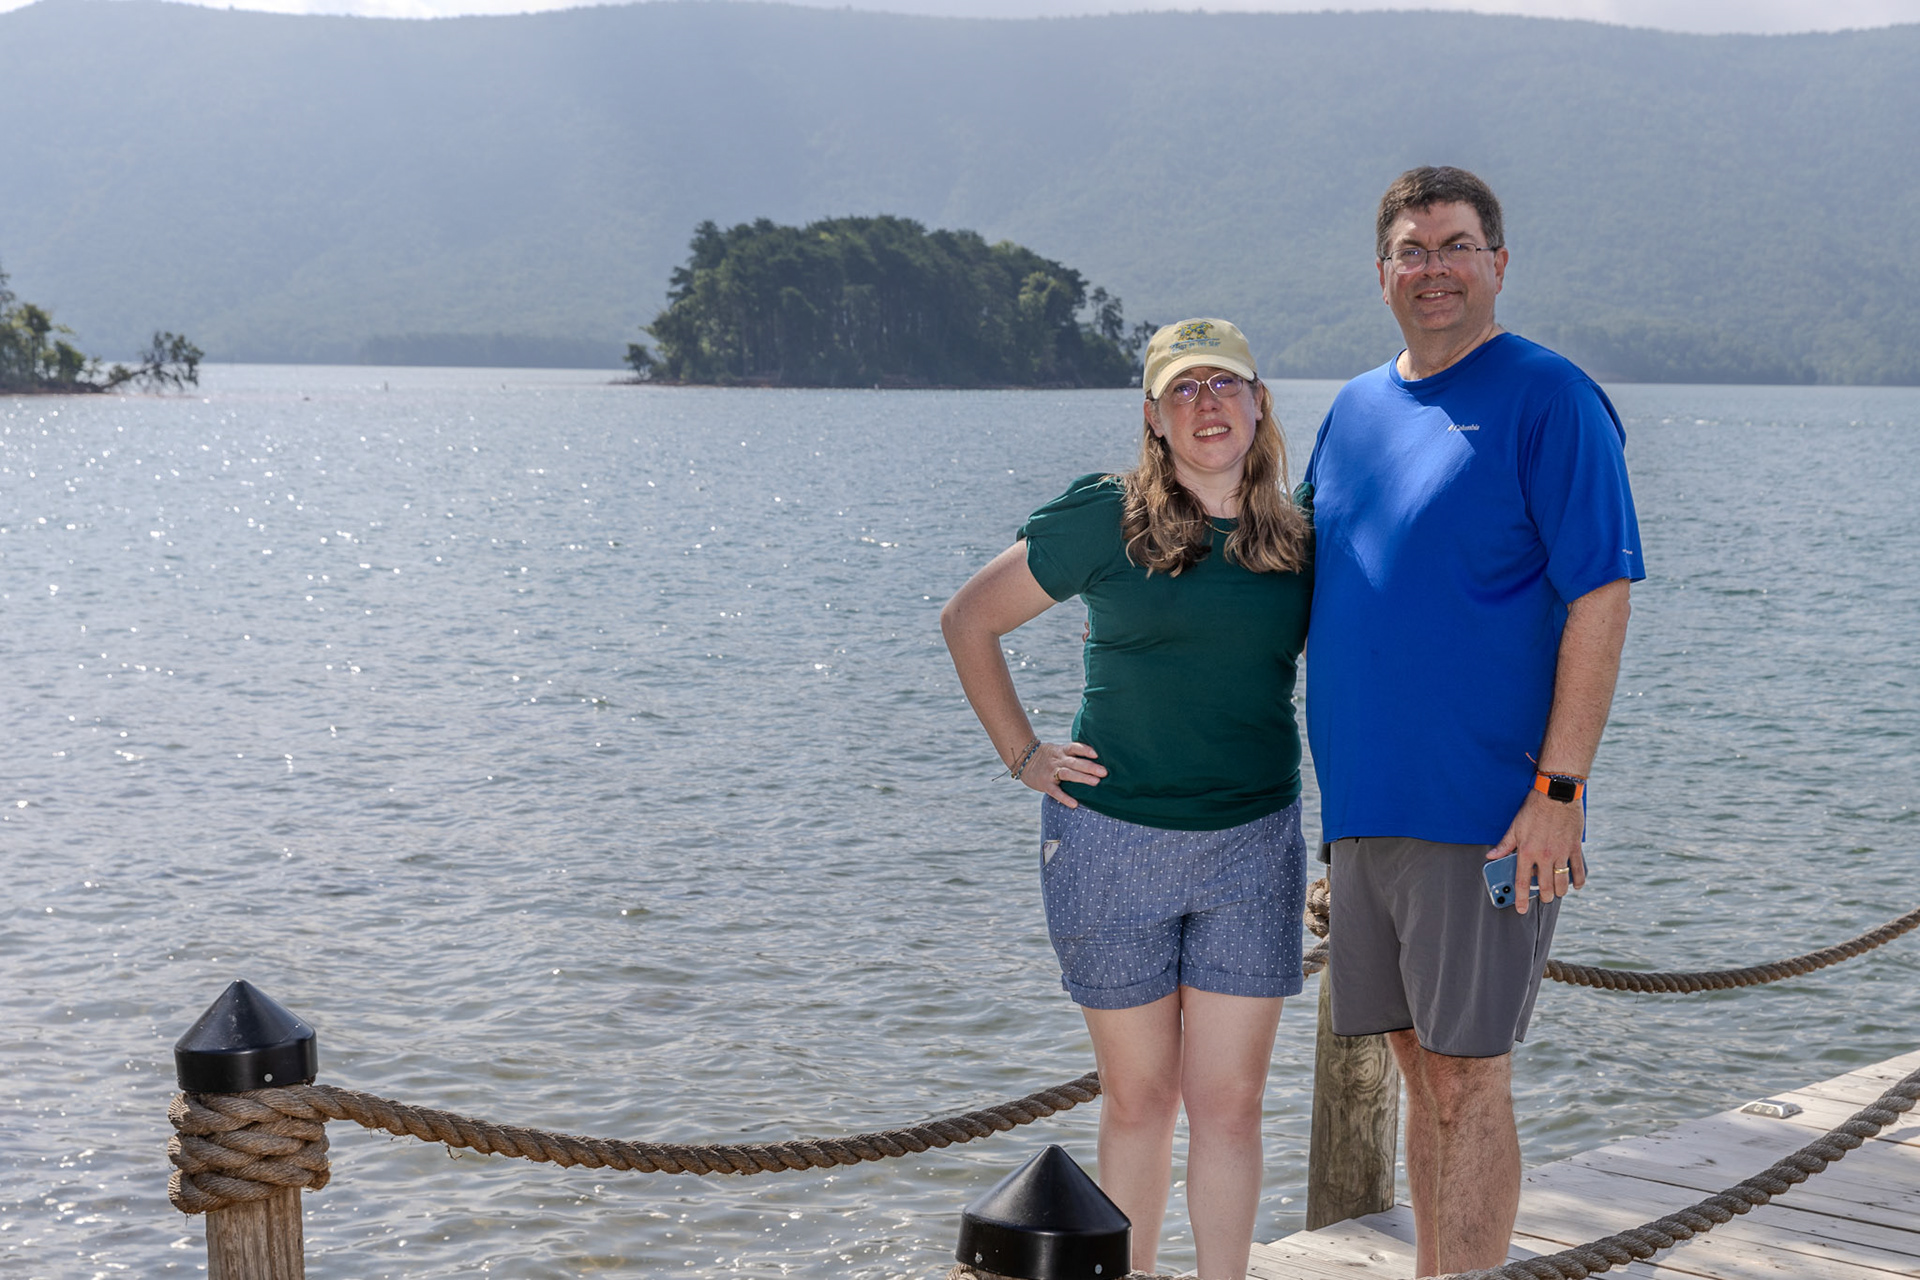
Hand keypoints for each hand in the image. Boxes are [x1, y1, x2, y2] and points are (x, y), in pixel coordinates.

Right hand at [1019, 741, 1104, 806]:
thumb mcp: (1058, 750)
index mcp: (1061, 751)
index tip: (1097, 754)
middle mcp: (1057, 760)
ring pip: (1067, 774)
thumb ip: (1073, 754)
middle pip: (1075, 762)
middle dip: (1090, 767)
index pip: (1075, 748)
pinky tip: (1075, 804)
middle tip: (1104, 772)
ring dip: (1082, 777)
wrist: (1023, 760)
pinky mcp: (1045, 784)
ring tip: (1096, 783)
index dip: (1085, 750)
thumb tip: (1096, 759)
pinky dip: (1065, 798)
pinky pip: (1056, 791)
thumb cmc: (1046, 757)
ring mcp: (1050, 772)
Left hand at [1487, 790, 1586, 914]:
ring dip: (1559, 891)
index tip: (1521, 909)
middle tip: (1543, 898)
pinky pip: (1578, 869)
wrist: (1556, 794)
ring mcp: (1561, 853)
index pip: (1521, 882)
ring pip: (1561, 882)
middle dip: (1543, 896)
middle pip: (1543, 886)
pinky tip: (1576, 885)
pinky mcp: (1575, 847)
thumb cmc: (1534, 808)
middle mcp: (1544, 855)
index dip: (1520, 899)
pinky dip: (1578, 880)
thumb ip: (1505, 844)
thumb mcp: (1515, 826)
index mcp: (1526, 851)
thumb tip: (1491, 856)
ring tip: (1556, 893)